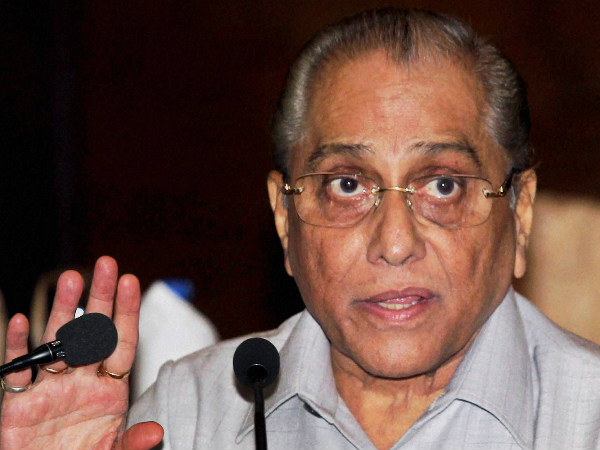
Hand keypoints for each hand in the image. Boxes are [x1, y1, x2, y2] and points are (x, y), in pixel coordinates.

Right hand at [0, 256, 162, 449]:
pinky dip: (17, 347)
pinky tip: (21, 322)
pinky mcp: (20, 402)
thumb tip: (156, 432)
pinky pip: (18, 371)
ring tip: (70, 280)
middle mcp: (81, 380)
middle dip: (99, 299)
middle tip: (105, 264)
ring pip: (57, 341)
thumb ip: (133, 443)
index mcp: (109, 388)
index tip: (131, 282)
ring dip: (62, 311)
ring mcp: (52, 388)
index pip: (121, 342)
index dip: (126, 313)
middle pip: (92, 332)